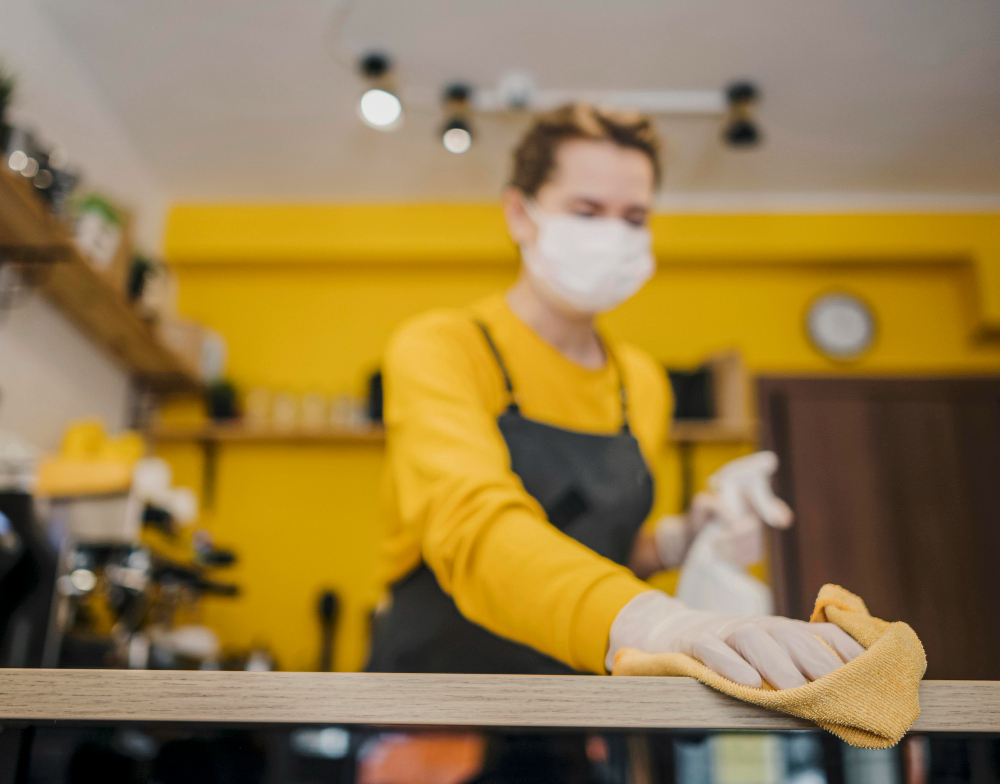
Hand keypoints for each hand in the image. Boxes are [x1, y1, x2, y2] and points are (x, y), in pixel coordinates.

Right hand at [607, 591, 864, 687]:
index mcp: (788, 632)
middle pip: (793, 638)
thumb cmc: (738, 655)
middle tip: (839, 689)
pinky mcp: (696, 642)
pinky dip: (728, 664)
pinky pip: (712, 650)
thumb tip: (859, 696)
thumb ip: (809, 670)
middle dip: (817, 662)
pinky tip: (745, 683)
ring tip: (794, 689)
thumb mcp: (776, 657)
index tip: (874, 672)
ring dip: (777, 664)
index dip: (850, 650)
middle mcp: (763, 627)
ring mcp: (728, 632)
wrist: (677, 633)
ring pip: (755, 641)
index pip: (826, 634)